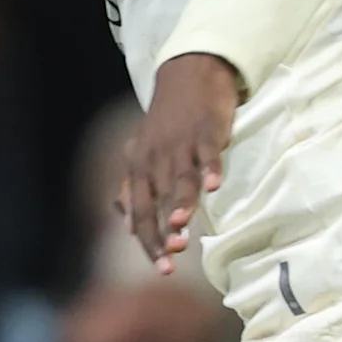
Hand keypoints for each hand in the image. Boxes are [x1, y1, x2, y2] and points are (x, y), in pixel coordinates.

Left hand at [122, 52, 242, 275]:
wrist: (188, 72)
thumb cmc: (167, 121)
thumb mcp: (143, 153)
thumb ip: (134, 189)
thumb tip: (125, 226)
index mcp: (139, 166)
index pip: (140, 211)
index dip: (148, 240)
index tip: (162, 268)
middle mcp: (155, 157)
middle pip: (157, 200)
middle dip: (163, 229)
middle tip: (173, 257)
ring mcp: (180, 143)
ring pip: (180, 178)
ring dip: (182, 202)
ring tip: (184, 225)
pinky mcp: (205, 129)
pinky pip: (207, 152)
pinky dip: (211, 168)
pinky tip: (215, 186)